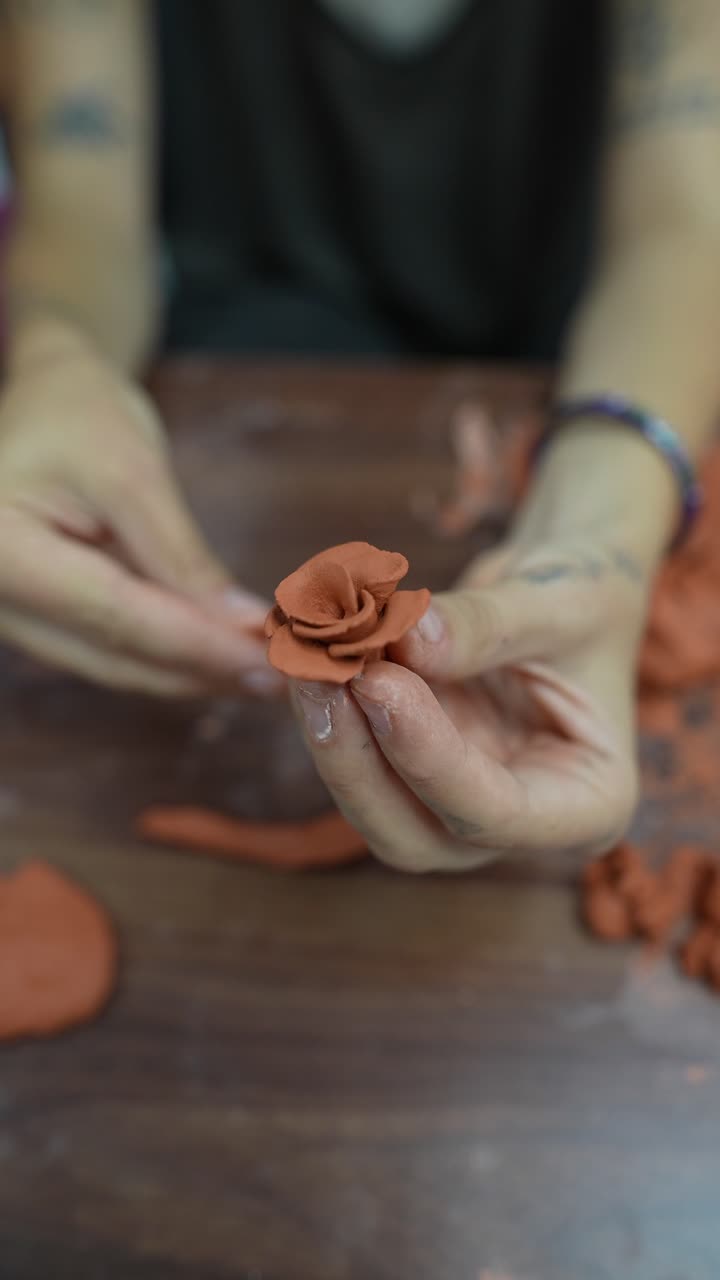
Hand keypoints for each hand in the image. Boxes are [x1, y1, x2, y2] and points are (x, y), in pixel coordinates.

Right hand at [0, 344, 281, 695]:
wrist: (42, 399)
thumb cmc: (77, 415)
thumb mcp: (132, 472)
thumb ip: (181, 555)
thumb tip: (242, 626)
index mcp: (1, 552)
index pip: (113, 615)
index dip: (197, 645)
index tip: (267, 663)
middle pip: (114, 654)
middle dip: (203, 669)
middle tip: (285, 676)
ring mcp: (16, 617)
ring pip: (116, 664)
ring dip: (193, 672)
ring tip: (268, 670)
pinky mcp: (44, 622)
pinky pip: (112, 651)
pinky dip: (173, 655)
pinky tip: (226, 655)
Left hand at [289, 536, 647, 871]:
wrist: (565, 586)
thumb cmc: (588, 597)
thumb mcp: (561, 602)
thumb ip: (488, 625)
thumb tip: (407, 638)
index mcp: (586, 805)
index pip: (496, 814)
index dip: (428, 759)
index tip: (378, 684)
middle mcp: (517, 823)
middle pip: (415, 836)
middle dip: (357, 764)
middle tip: (321, 676)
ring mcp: (456, 801)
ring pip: (371, 804)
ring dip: (330, 733)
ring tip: (305, 656)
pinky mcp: (411, 767)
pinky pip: (357, 755)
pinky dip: (329, 706)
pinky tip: (307, 654)